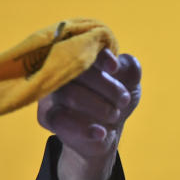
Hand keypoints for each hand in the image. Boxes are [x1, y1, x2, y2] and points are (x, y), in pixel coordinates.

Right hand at [37, 49, 141, 179]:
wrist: (106, 131)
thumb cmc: (114, 100)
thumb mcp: (129, 83)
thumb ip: (130, 69)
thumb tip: (122, 63)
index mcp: (80, 56)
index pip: (83, 47)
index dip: (99, 56)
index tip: (114, 68)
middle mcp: (61, 70)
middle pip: (76, 71)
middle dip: (107, 86)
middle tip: (124, 100)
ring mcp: (53, 93)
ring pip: (69, 94)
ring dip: (100, 107)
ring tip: (114, 115)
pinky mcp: (49, 117)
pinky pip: (61, 119)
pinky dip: (85, 128)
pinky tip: (101, 132)